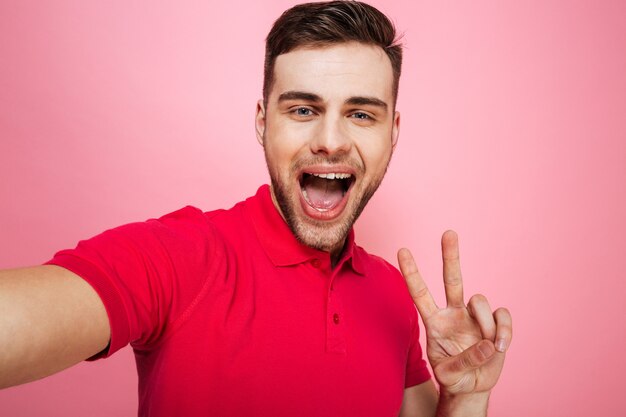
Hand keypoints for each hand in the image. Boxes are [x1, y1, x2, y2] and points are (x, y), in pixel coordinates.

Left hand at [398, 231, 511, 395]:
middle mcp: (453, 313)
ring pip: (480, 300)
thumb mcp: (447, 375)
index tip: (402, 250)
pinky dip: (504, 332)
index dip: (412, 272)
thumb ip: (463, 362)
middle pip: (452, 279)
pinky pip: (502, 316)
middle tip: (448, 232)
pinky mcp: (494, 323)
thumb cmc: (453, 377)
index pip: (420, 293)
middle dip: (450, 256)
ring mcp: (474, 317)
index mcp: (433, 322)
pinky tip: (499, 347)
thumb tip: (487, 345)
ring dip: (484, 324)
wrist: (472, 387)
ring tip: (485, 348)